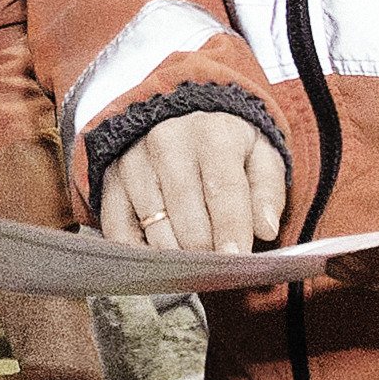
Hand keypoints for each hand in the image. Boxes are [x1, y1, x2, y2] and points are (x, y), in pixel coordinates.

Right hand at [99, 110, 288, 257]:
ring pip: (154, 227)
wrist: (179, 113)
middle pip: (185, 214)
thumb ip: (267, 191)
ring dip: (177, 255)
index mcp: (211, 134)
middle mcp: (166, 143)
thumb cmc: (225, 143)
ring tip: (195, 262)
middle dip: (206, 249)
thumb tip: (266, 229)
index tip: (237, 259)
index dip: (231, 228)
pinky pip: (119, 231)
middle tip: (220, 266)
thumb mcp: (260, 154)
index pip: (222, 189)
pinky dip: (141, 253)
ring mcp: (133, 162)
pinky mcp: (111, 181)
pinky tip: (161, 256)